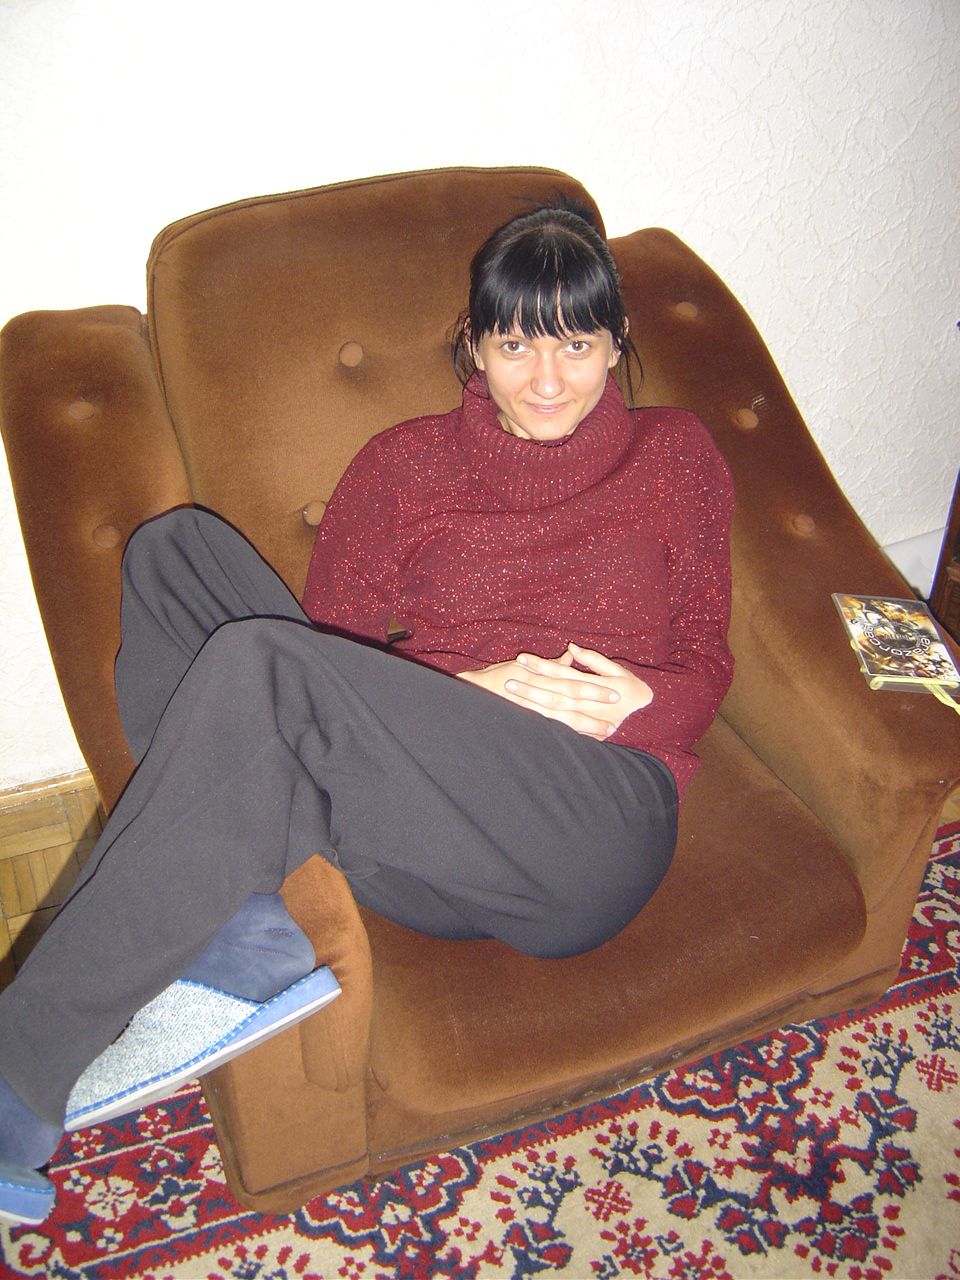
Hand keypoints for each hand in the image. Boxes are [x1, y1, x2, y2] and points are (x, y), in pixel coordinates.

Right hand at [456, 643, 651, 740]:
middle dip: (595, 712)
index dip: (594, 691)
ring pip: (564, 721)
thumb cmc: (497, 677)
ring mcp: (531, 712)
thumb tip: (571, 656)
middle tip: (618, 716)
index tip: (614, 694)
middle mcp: (537, 695)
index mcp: (540, 679)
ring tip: (608, 732)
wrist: (470, 691)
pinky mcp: (526, 724)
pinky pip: (551, 733)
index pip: (573, 684)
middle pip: (572, 703)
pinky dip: (569, 738)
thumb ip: (551, 664)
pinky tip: (584, 744)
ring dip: (587, 728)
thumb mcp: (523, 665)